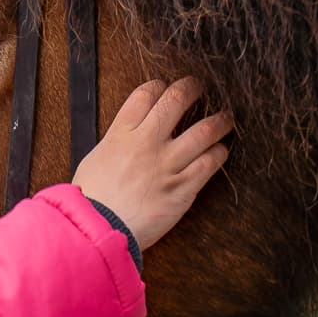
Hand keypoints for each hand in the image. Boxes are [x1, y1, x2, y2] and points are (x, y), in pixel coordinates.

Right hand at [74, 78, 231, 252]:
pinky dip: (219, 153)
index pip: (146, 94)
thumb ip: (117, 142)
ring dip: (219, 121)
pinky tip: (220, 151)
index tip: (166, 89)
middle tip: (199, 88)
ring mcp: (167, 164)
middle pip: (176, 100)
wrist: (99, 229)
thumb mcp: (96, 158)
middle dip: (192, 88)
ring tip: (225, 118)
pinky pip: (210, 163)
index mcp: (122, 133)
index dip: (160, 86)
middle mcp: (147, 142)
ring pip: (204, 130)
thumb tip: (129, 135)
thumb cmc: (92, 199)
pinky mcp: (182, 188)